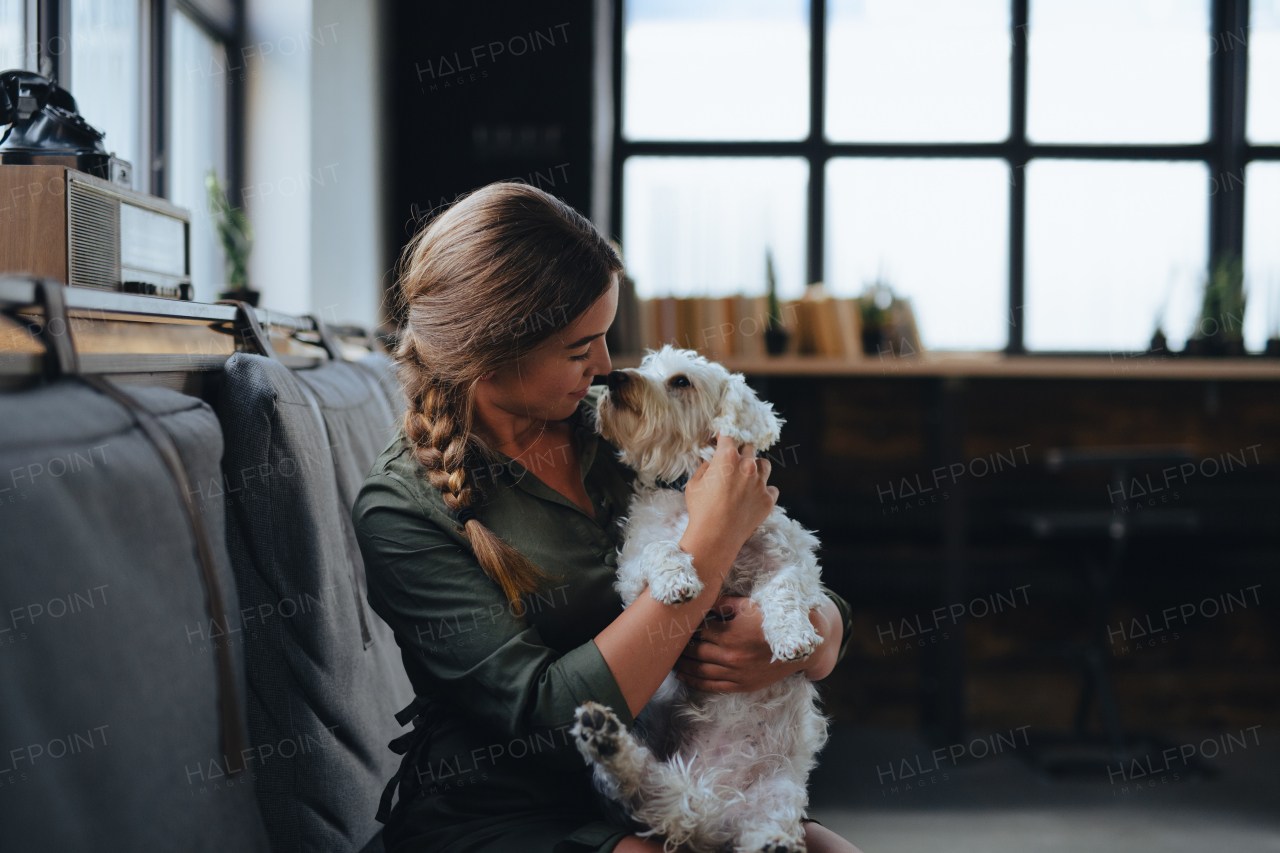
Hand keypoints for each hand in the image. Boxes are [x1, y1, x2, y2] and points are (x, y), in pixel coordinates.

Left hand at [673, 596, 836, 692]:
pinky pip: (712, 686)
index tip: (670, 626)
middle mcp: (730, 656)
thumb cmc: (773, 621)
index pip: (697, 632)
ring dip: (682, 665)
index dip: (683, 629)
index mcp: (730, 634)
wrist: (798, 647)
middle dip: (678, 648)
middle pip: (695, 652)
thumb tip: (700, 599)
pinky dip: (694, 681)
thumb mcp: (748, 605)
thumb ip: (722, 604)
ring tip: (668, 659)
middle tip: (663, 643)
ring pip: (700, 670)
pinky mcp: (742, 685)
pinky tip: (683, 676)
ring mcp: (736, 673)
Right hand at [680, 434, 777, 582]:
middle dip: (740, 451)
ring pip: (765, 465)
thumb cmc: (701, 510)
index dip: (724, 436)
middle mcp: (747, 466)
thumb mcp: (694, 484)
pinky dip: (764, 490)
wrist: (716, 538)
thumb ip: (705, 467)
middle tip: (732, 461)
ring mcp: (760, 482)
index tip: (721, 439)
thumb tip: (711, 462)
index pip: (729, 436)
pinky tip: (754, 496)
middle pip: (749, 447)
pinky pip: (771, 488)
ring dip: (756, 468)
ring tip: (747, 478)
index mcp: (727, 457)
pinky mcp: (769, 499)